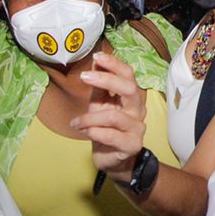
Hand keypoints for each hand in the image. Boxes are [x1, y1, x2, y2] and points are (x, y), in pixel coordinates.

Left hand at [73, 51, 147, 181]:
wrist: (112, 159)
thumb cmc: (105, 128)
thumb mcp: (100, 104)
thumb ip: (99, 85)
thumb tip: (96, 60)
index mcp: (131, 97)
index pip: (129, 75)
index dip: (115, 65)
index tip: (97, 56)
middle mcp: (138, 110)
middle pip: (130, 89)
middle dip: (107, 80)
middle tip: (84, 77)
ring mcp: (137, 128)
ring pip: (113, 116)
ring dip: (89, 118)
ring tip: (76, 122)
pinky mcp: (132, 144)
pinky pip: (110, 135)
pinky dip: (93, 131)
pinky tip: (84, 131)